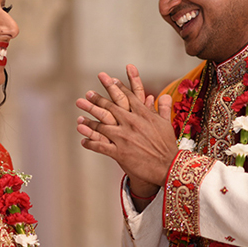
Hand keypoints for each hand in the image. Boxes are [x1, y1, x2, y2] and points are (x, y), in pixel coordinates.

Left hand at [76, 65, 178, 189]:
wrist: (168, 166)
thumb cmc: (168, 146)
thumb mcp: (166, 124)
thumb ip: (163, 108)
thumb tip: (164, 95)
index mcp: (143, 114)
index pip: (128, 96)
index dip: (117, 87)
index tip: (109, 79)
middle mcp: (131, 122)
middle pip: (110, 107)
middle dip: (97, 100)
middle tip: (87, 94)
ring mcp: (124, 137)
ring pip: (101, 126)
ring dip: (88, 121)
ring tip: (79, 117)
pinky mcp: (119, 152)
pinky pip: (100, 146)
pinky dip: (90, 143)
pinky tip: (83, 141)